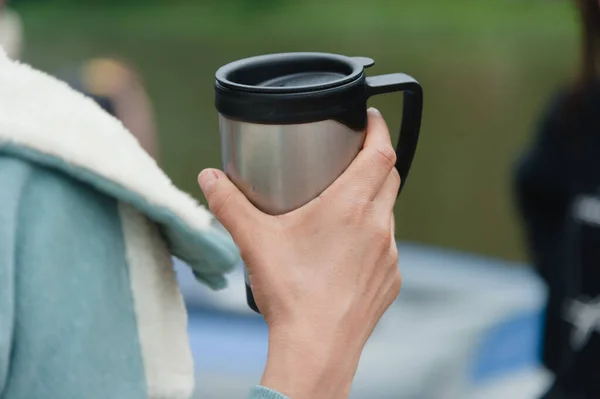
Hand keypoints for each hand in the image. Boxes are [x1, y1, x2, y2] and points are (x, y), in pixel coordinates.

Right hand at [198, 108, 400, 398]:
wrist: (317, 347)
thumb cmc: (291, 292)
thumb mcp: (254, 241)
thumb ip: (229, 204)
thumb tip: (209, 178)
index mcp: (351, 206)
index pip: (382, 151)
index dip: (379, 128)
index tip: (371, 118)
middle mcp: (378, 225)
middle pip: (389, 176)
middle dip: (375, 159)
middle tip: (353, 155)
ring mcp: (389, 254)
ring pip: (388, 212)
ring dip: (373, 200)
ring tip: (346, 204)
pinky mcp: (390, 279)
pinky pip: (387, 246)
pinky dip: (372, 236)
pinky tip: (347, 250)